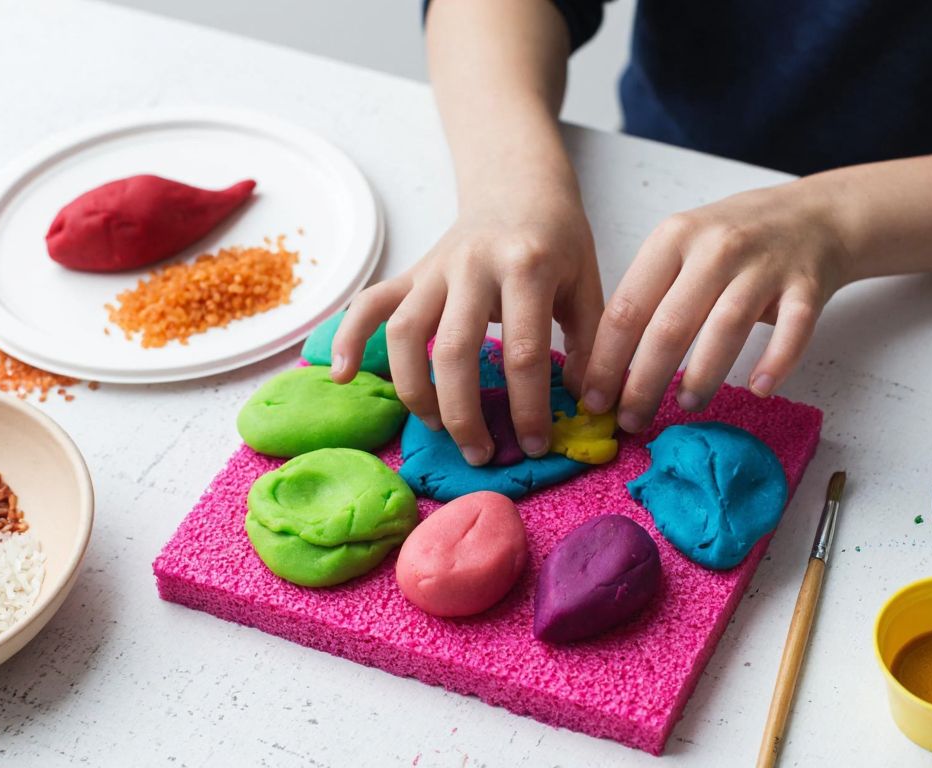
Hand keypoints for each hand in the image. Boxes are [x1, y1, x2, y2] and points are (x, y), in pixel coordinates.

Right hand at [331, 189, 601, 464]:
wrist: (518, 186)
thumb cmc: (558, 242)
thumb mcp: (588, 284)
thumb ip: (590, 343)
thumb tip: (586, 405)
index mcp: (527, 266)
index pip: (522, 351)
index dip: (528, 407)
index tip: (533, 445)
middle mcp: (473, 265)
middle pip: (454, 349)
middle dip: (464, 412)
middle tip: (479, 453)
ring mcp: (434, 267)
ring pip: (406, 333)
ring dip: (415, 390)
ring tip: (436, 428)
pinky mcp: (410, 272)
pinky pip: (369, 304)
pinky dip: (349, 338)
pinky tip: (342, 376)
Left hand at [580, 180, 850, 431]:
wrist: (814, 215)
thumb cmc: (737, 238)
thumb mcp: (683, 245)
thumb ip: (650, 292)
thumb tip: (607, 365)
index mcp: (674, 238)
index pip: (628, 307)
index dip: (606, 360)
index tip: (594, 398)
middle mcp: (716, 248)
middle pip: (670, 325)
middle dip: (644, 382)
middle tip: (633, 420)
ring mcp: (764, 266)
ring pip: (726, 329)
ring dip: (702, 376)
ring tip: (686, 405)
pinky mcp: (806, 285)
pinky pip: (792, 329)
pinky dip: (776, 362)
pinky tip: (759, 389)